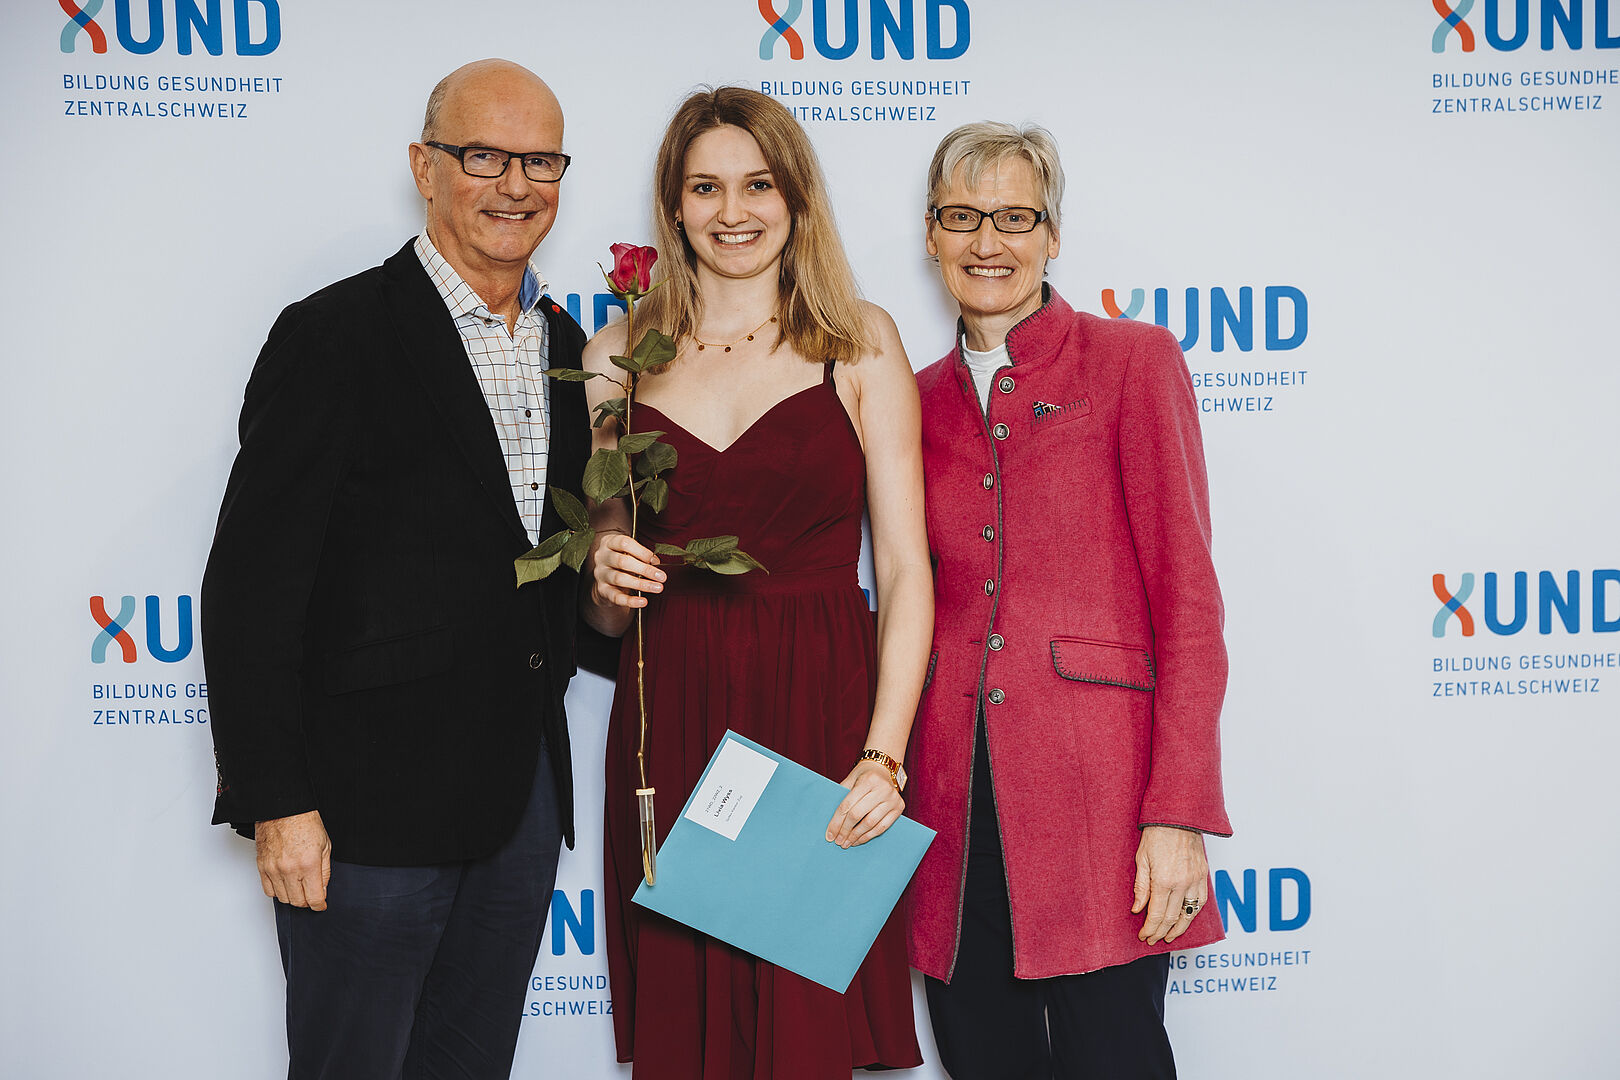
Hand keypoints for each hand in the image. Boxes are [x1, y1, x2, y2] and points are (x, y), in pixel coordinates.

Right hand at [255, 810, 331, 910]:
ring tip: (299, 888)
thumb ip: (325, 871)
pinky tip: (285, 884)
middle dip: (307, 901)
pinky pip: (268, 890)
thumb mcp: (325, 845)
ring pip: (283, 898)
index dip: (320, 905)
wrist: (283, 809)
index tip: (321, 905)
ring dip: (293, 897)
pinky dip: (277, 892)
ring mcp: (273, 869)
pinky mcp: (262, 867)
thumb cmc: (304, 822)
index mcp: (308, 864)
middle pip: (298, 901)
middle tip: (312, 895)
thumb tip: (322, 889)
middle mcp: (289, 869)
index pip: (314, 897)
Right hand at [590, 530, 663, 609]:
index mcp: (609, 542)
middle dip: (644, 569)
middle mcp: (602, 557)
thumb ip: (641, 555)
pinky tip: (642, 601)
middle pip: (622, 561)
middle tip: (661, 577)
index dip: (641, 551)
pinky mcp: (602, 590)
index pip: (624, 543)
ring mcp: (600, 574)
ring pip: (619, 579)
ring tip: (657, 588)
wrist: (605, 577)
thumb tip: (655, 562)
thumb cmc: (622, 561)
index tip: (655, 561)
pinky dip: (630, 600)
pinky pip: (616, 597)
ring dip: (641, 584)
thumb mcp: (629, 552)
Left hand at [825, 760, 903, 848]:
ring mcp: (892, 799)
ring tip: (847, 843)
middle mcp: (882, 788)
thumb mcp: (851, 779)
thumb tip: (831, 823)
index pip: (847, 805)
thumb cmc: (864, 776)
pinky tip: (859, 840)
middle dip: (845, 831)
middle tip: (838, 841)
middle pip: (858, 815)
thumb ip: (841, 796)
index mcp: (868, 780)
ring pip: (871, 823)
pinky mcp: (899, 808)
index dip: (837, 822)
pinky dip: (869, 836)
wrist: (884, 770)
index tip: (830, 834)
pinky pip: (882, 827)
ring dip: (856, 836)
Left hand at [1131, 825, 1208, 944]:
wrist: (1177, 817)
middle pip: (1172, 918)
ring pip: (1189, 913)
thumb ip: (1140, 887)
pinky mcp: (1203, 875)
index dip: (1150, 928)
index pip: (1157, 914)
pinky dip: (1193, 913)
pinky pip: (1201, 901)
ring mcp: (1195, 879)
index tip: (1144, 935)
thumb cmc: (1156, 835)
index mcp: (1163, 880)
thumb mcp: (1141, 860)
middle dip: (1161, 932)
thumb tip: (1138, 909)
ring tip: (1170, 937)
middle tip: (1153, 940)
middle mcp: (1182, 883)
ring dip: (1179, 928)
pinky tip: (1185, 918)